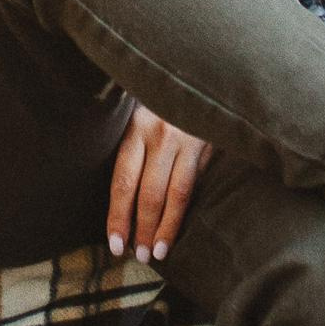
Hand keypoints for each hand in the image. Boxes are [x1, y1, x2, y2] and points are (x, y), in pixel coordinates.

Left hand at [107, 103, 209, 261]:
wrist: (198, 69)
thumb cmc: (159, 100)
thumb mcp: (139, 115)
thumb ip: (135, 149)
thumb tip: (123, 197)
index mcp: (136, 127)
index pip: (123, 181)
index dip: (119, 216)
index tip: (115, 243)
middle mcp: (161, 134)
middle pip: (149, 193)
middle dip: (143, 228)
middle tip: (138, 256)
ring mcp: (187, 138)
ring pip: (176, 194)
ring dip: (166, 227)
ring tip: (159, 252)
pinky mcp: (209, 142)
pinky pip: (197, 183)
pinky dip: (187, 209)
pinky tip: (181, 228)